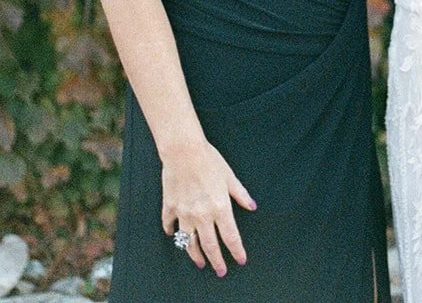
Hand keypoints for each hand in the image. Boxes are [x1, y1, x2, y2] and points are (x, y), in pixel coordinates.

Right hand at [160, 138, 256, 276]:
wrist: (183, 150)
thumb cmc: (209, 160)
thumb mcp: (229, 177)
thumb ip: (240, 194)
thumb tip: (252, 206)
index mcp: (220, 207)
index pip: (231, 237)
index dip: (236, 251)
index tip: (240, 260)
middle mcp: (202, 214)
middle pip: (210, 246)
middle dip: (217, 261)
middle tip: (220, 271)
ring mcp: (184, 213)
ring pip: (189, 242)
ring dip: (195, 255)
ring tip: (200, 262)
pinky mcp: (170, 207)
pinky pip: (170, 225)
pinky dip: (172, 232)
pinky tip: (174, 236)